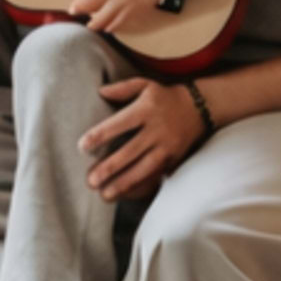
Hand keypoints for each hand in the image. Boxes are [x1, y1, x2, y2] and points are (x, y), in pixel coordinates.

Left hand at [80, 76, 209, 201]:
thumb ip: (122, 88)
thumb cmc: (164, 97)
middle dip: (109, 168)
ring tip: (104, 195)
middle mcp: (157, 130)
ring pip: (143, 169)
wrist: (199, 108)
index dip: (100, 136)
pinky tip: (123, 195)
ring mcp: (167, 147)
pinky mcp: (173, 160)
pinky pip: (154, 177)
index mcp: (146, 110)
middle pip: (130, 152)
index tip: (82, 147)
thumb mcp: (145, 85)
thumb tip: (99, 91)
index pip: (119, 124)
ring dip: (123, 184)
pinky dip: (139, 188)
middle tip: (90, 181)